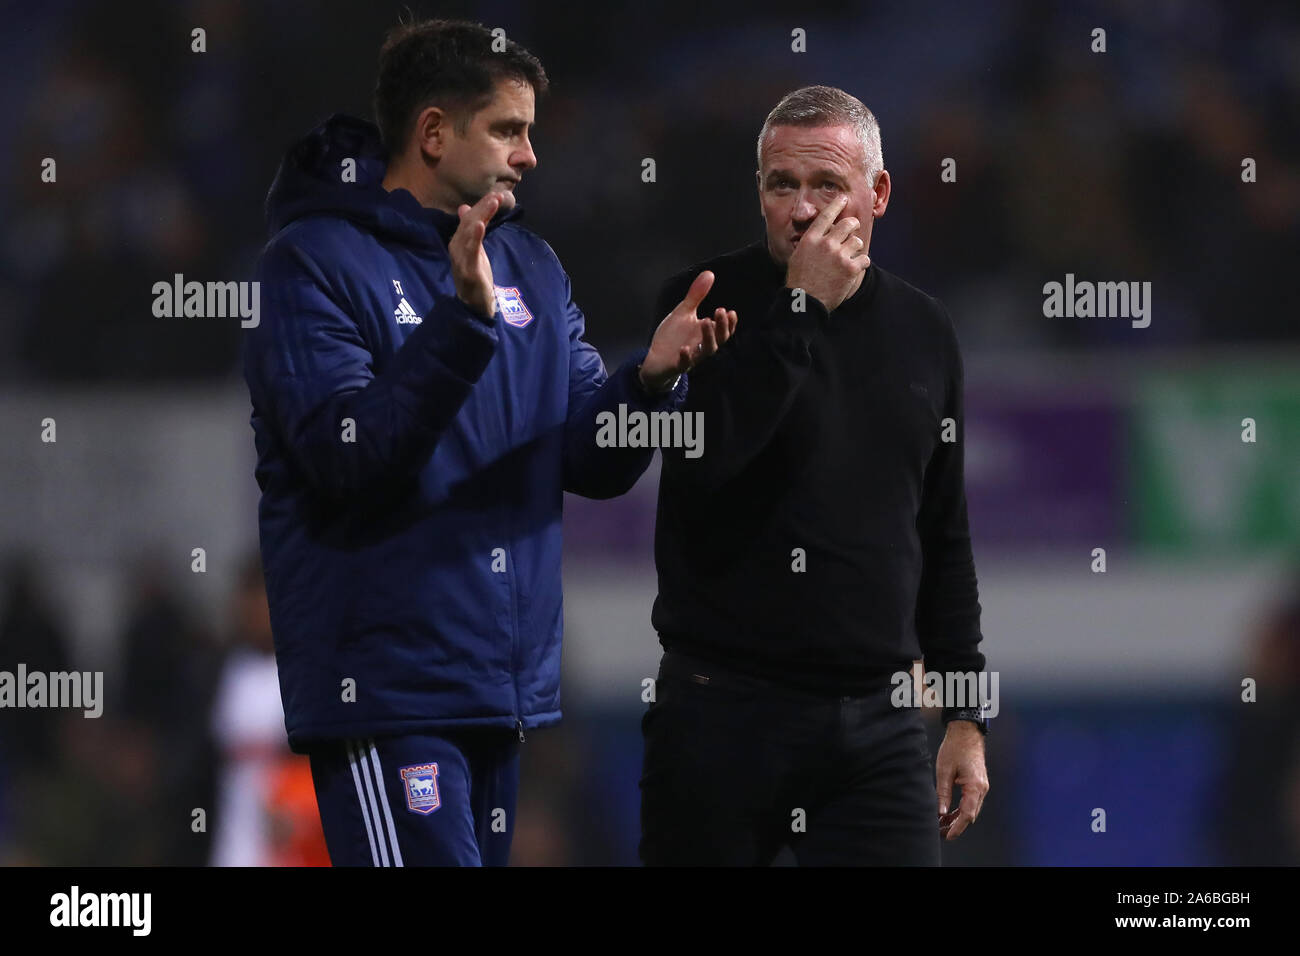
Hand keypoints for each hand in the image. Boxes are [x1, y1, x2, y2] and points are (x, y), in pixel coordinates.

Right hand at [450, 192, 502, 318]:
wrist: (474, 305)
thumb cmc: (475, 277)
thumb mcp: (474, 250)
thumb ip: (471, 230)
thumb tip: (465, 208)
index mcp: (458, 242)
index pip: (469, 219)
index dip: (482, 206)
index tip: (497, 195)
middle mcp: (456, 247)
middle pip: (469, 222)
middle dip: (483, 207)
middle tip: (498, 196)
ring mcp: (461, 259)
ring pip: (470, 232)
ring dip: (481, 216)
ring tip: (492, 202)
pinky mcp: (468, 271)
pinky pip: (471, 251)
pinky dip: (475, 237)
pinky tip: (481, 225)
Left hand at [641, 270, 737, 391]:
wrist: (656, 359)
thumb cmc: (674, 336)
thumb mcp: (684, 313)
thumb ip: (696, 296)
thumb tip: (710, 273)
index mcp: (705, 334)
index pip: (723, 330)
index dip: (729, 323)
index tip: (731, 312)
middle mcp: (701, 346)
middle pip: (718, 340)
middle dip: (721, 326)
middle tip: (720, 310)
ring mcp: (690, 357)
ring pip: (705, 351)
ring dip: (708, 337)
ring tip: (706, 321)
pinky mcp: (676, 365)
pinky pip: (684, 364)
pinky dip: (685, 358)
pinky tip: (684, 349)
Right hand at [784, 193, 869, 312]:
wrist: (806, 301)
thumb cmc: (799, 280)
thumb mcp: (798, 255)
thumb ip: (812, 242)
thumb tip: (822, 234)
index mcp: (811, 239)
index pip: (827, 215)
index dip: (837, 204)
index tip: (844, 198)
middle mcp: (826, 244)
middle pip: (848, 224)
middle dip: (853, 225)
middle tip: (853, 229)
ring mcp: (839, 256)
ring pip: (857, 241)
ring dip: (855, 248)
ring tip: (850, 256)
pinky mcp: (850, 268)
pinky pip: (864, 258)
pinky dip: (861, 263)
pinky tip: (855, 268)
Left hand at [935, 721, 988, 840]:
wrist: (966, 732)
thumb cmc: (955, 748)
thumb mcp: (944, 771)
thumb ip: (943, 793)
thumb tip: (941, 812)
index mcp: (975, 786)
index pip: (967, 814)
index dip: (957, 828)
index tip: (947, 835)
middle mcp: (982, 788)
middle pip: (971, 815)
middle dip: (956, 825)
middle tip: (941, 832)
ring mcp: (982, 786)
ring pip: (971, 809)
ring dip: (958, 818)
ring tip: (942, 823)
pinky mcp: (978, 783)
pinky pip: (971, 801)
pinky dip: (961, 809)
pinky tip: (949, 813)